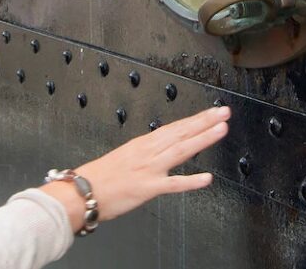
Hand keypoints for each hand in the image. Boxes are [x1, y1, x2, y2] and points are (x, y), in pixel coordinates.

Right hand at [41, 105, 229, 229]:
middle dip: (204, 122)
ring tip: (221, 130)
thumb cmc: (98, 178)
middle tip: (224, 112)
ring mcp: (149, 169)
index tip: (213, 112)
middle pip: (181, 133)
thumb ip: (144, 154)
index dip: (196, 120)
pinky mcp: (147, 188)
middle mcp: (148, 152)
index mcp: (142, 144)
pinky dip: (190, 181)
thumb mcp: (124, 157)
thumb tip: (160, 151)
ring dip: (202, 139)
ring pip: (180, 151)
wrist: (81, 192)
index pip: (175, 128)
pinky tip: (207, 179)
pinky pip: (173, 184)